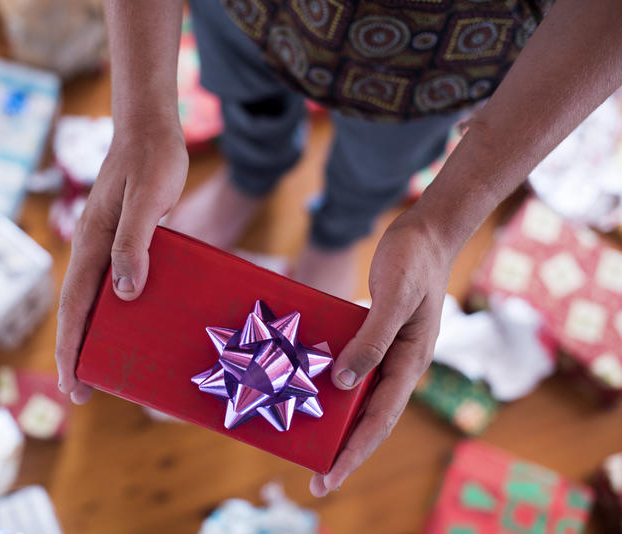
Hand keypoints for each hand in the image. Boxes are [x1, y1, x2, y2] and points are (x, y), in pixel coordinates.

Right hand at [55, 120, 187, 404]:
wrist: (151, 128)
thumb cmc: (151, 161)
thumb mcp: (147, 201)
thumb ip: (133, 244)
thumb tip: (124, 295)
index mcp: (91, 244)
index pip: (75, 308)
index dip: (72, 350)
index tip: (74, 386)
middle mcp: (93, 249)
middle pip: (79, 311)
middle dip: (77, 352)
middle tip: (83, 392)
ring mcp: (107, 244)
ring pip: (95, 300)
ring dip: (95, 334)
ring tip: (105, 367)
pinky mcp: (125, 239)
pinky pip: (116, 283)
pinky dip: (117, 309)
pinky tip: (134, 322)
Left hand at [310, 209, 455, 496]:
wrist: (425, 231)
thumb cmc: (411, 261)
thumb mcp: (392, 298)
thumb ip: (372, 341)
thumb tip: (343, 383)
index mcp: (411, 362)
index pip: (379, 420)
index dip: (353, 452)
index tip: (329, 479)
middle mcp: (401, 365)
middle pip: (371, 419)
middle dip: (346, 452)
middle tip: (316, 481)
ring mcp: (391, 353)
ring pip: (363, 399)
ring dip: (341, 425)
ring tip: (315, 447)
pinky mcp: (377, 337)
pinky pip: (356, 372)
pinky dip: (337, 389)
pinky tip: (316, 393)